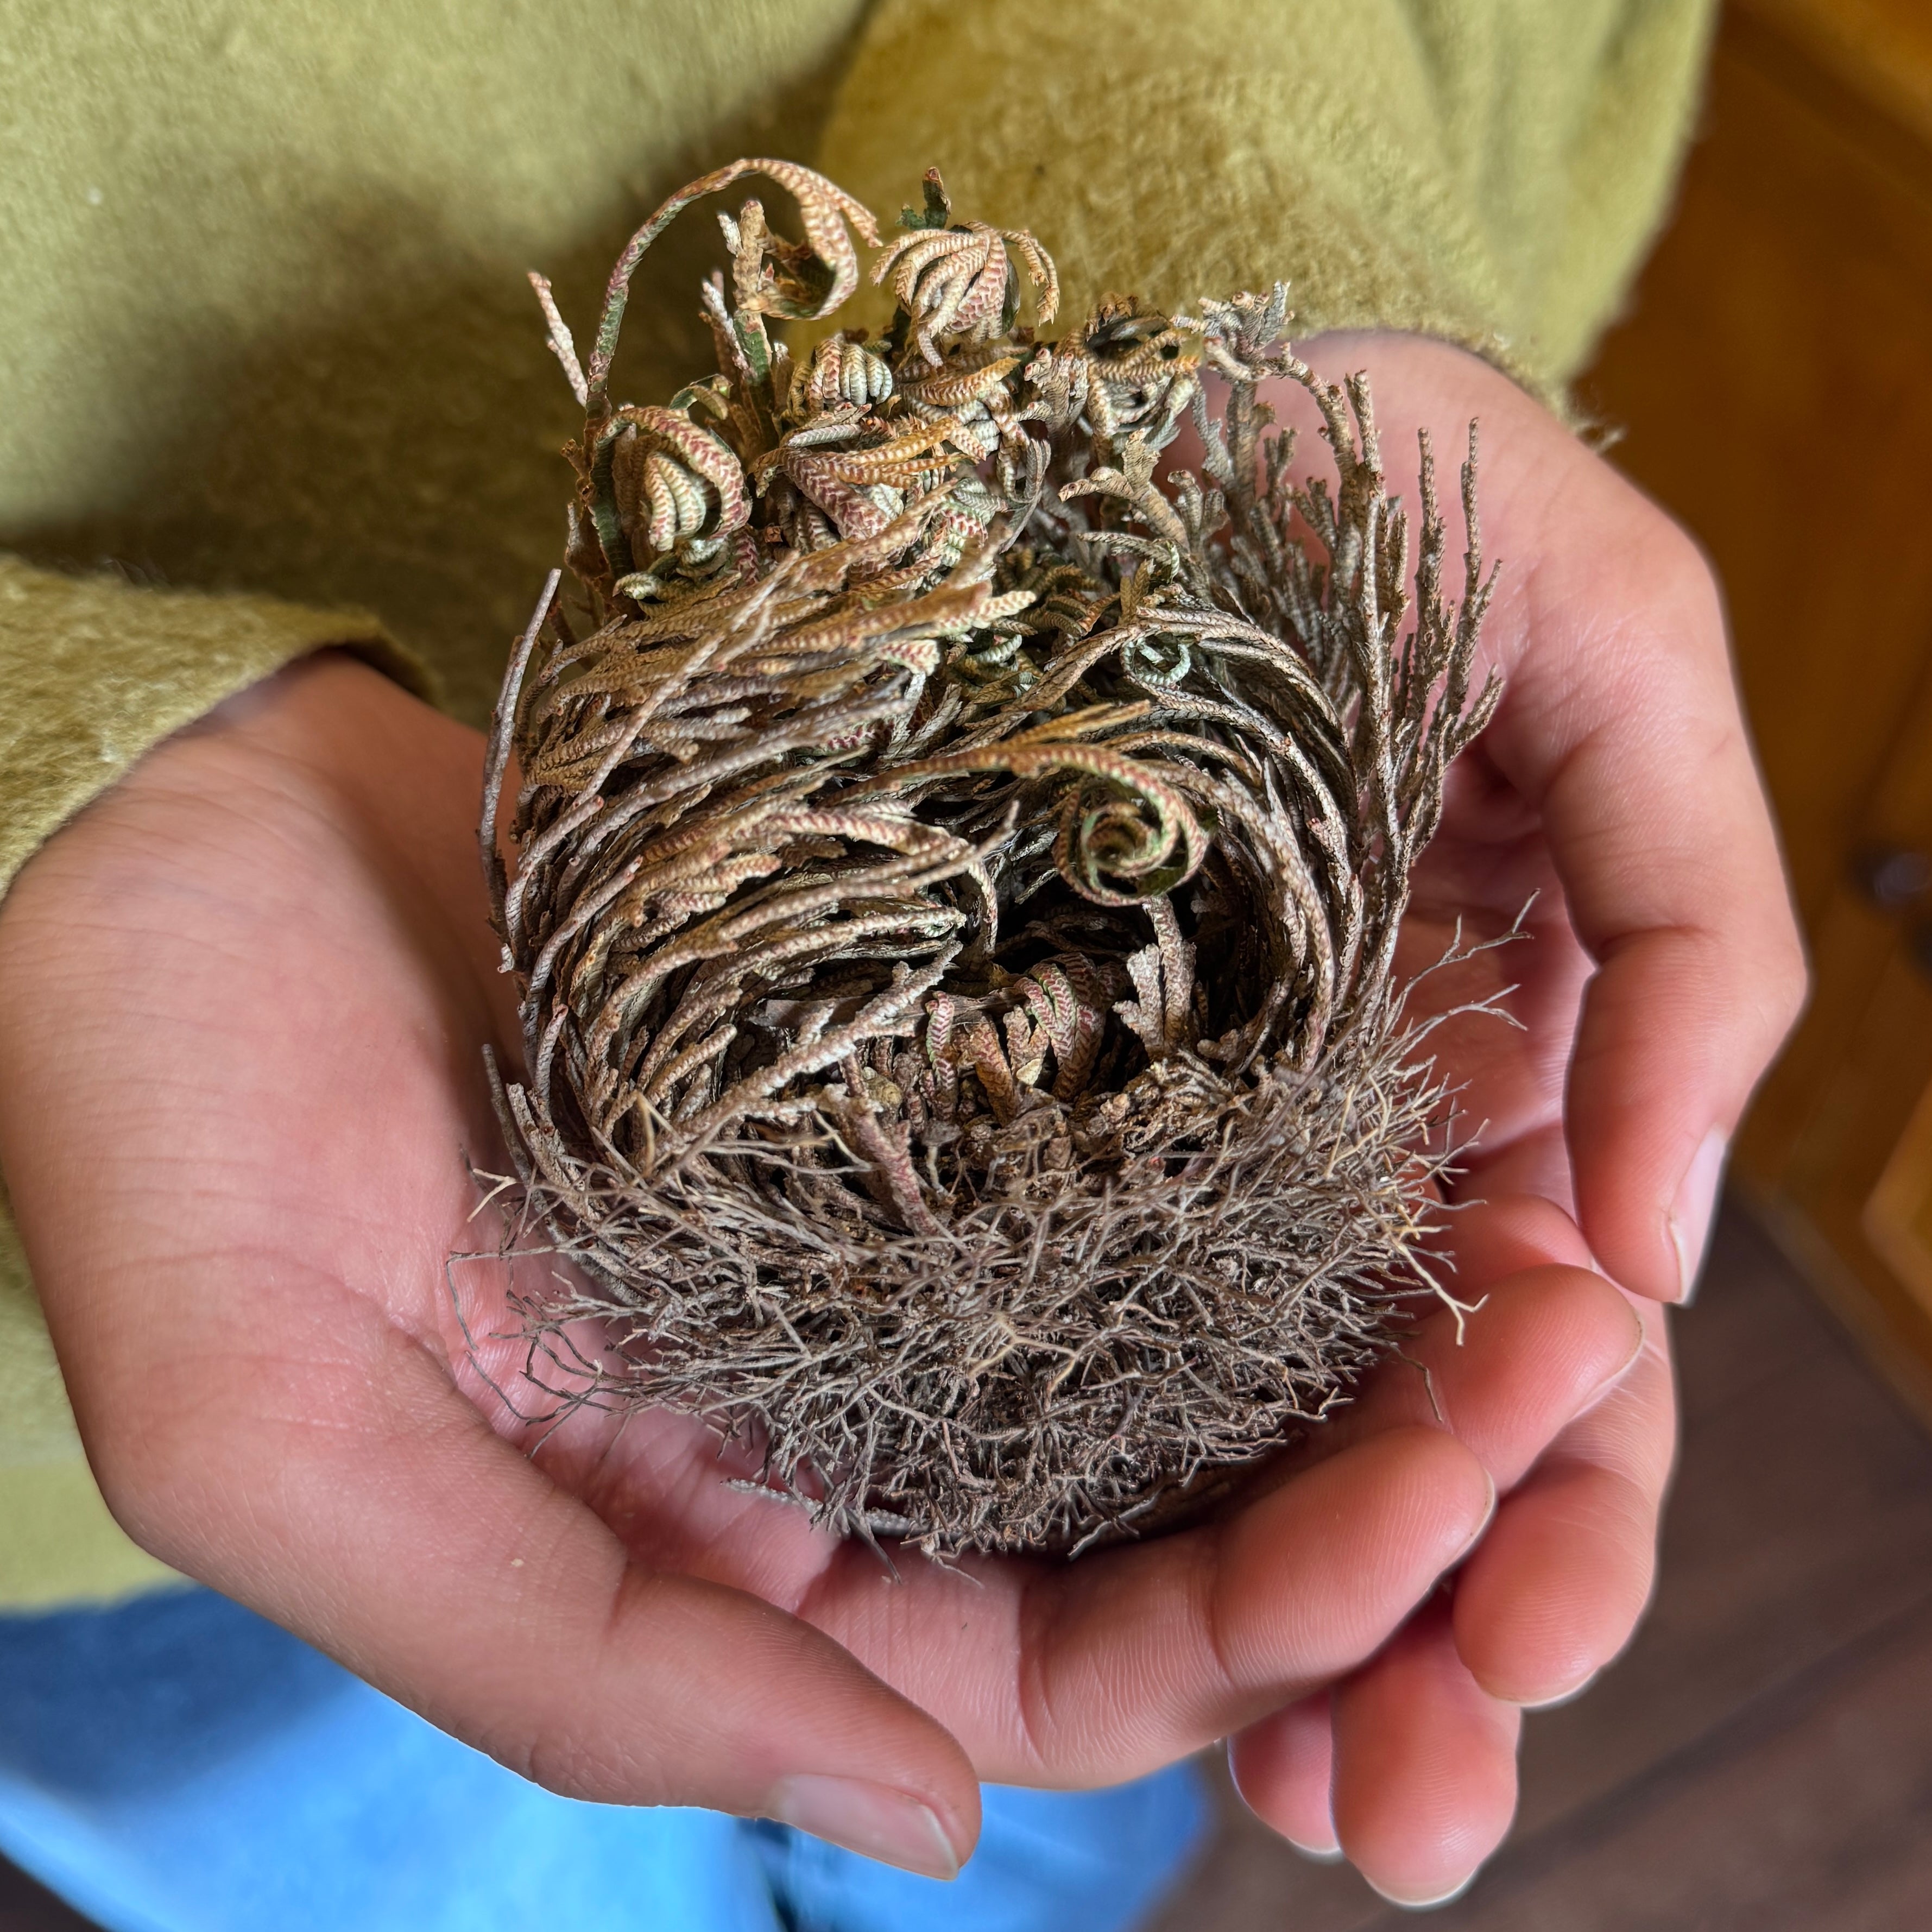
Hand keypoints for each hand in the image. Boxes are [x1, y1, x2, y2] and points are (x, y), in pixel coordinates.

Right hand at [0, 648, 1642, 1881]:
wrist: (164, 843)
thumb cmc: (157, 1127)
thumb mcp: (281, 1439)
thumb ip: (578, 1668)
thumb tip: (932, 1830)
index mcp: (703, 1557)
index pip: (1038, 1672)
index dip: (1251, 1631)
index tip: (1434, 1523)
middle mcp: (819, 1414)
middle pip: (1156, 1515)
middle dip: (1377, 1483)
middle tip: (1572, 1366)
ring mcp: (870, 1234)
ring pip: (1170, 1342)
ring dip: (1357, 1322)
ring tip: (1545, 1249)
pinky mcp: (891, 1071)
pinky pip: (1116, 1148)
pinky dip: (1252, 1158)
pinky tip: (1386, 1109)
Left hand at [1192, 334, 1802, 1903]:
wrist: (1109, 411)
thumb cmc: (1372, 489)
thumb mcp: (1612, 648)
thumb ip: (1690, 925)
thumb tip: (1664, 1244)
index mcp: (1502, 1052)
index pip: (1569, 1332)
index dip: (1569, 1500)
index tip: (1525, 1652)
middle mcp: (1352, 1132)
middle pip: (1424, 1431)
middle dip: (1441, 1630)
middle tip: (1410, 1813)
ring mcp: (1186, 1138)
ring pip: (1269, 1425)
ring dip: (1301, 1626)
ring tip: (1306, 1806)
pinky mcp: (1030, 1112)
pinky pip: (1097, 1326)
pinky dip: (1130, 1488)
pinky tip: (1136, 1654)